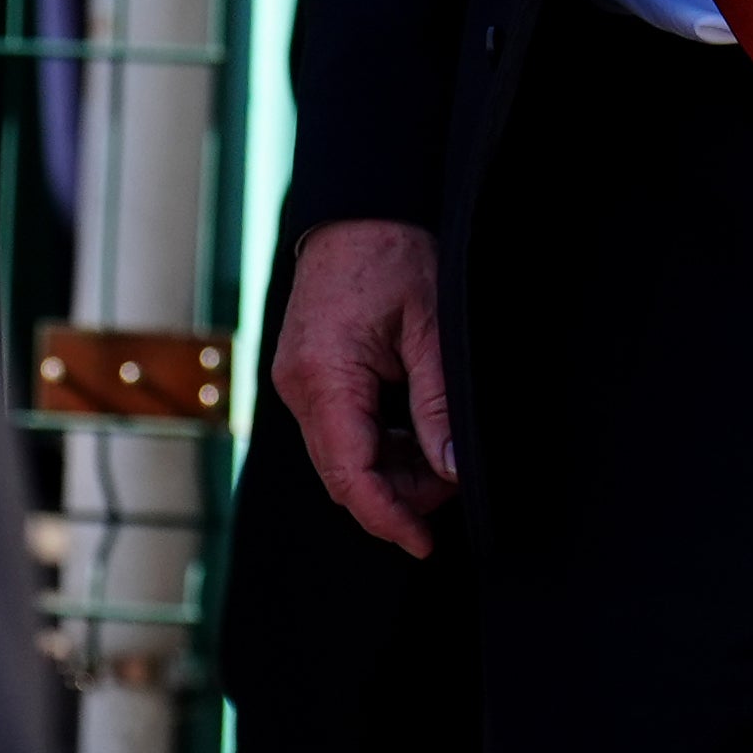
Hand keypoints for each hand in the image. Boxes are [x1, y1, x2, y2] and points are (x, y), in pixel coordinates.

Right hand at [270, 219, 458, 554]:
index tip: (423, 544)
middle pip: (343, 472)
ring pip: (342, 455)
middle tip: (453, 487)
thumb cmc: (396, 253)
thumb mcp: (432, 328)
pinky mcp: (310, 377)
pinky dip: (379, 442)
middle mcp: (300, 389)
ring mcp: (300, 384)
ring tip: (444, 458)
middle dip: (397, 495)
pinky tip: (418, 435)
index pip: (350, 474)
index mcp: (323, 379)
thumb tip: (451, 469)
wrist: (362, 208)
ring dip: (391, 469)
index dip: (388, 517)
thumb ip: (437, 404)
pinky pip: (341, 428)